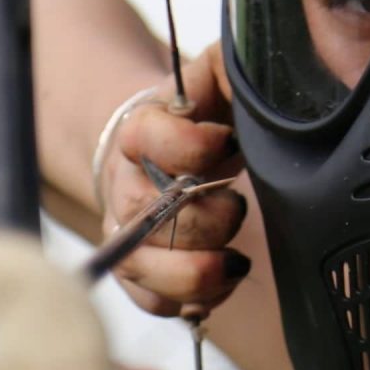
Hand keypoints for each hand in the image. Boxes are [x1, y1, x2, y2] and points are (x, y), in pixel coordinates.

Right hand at [101, 50, 251, 317]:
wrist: (165, 154)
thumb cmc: (202, 118)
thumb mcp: (213, 82)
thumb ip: (225, 70)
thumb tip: (243, 66)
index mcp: (140, 132)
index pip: (145, 136)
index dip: (189, 145)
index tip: (228, 142)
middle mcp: (126, 186)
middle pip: (149, 213)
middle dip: (207, 219)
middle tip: (238, 205)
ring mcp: (129, 234)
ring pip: (142, 266)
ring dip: (197, 272)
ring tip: (235, 260)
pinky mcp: (141, 274)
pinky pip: (153, 303)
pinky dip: (192, 302)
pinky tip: (221, 283)